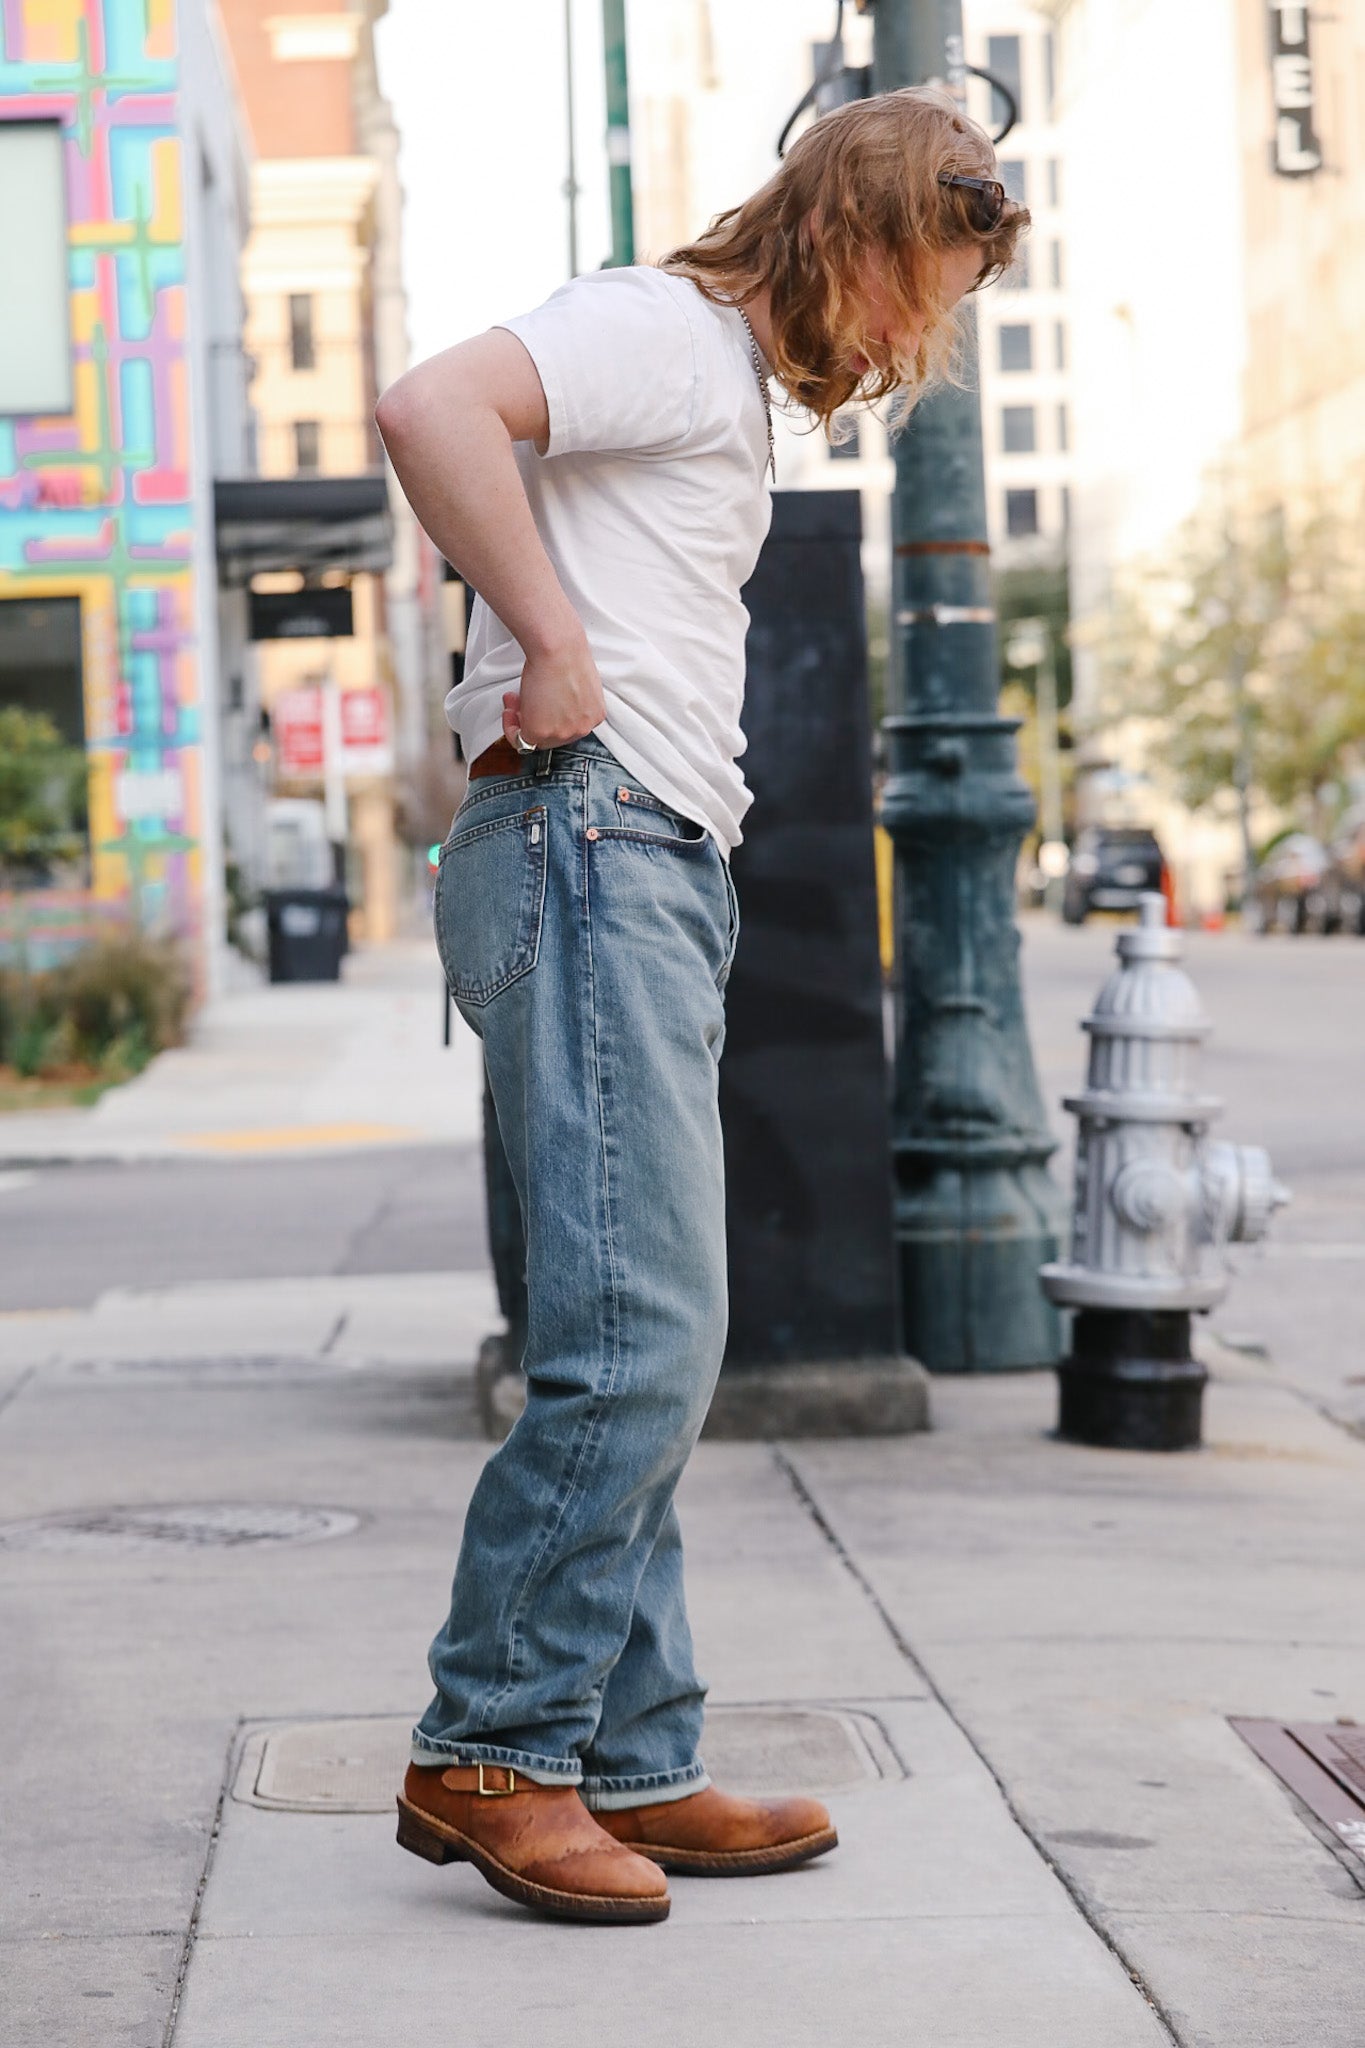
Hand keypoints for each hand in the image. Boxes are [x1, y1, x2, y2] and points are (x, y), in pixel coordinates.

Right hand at [502, 632, 605, 749]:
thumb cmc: (565, 655)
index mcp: (595, 715)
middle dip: (534, 718)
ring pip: (537, 739)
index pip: (569, 728)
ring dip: (521, 720)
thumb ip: (568, 701)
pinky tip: (509, 710)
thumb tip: (551, 705)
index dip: (549, 716)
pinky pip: (521, 740)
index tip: (539, 705)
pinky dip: (511, 728)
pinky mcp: (541, 732)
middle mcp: (582, 728)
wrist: (557, 648)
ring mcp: (562, 732)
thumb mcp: (576, 683)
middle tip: (520, 701)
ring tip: (514, 700)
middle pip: (553, 736)